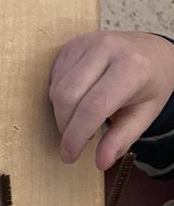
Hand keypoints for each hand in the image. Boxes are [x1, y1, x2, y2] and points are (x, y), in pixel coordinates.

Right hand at [49, 30, 173, 168]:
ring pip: (57, 89)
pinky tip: (76, 101)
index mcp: (131, 67)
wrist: (151, 51)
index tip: (69, 156)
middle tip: (74, 141)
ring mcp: (86, 43)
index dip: (76, 136)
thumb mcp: (144, 114)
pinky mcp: (71, 44)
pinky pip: (53, 78)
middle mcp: (107, 49)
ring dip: (61, 113)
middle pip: (67, 97)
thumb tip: (101, 163)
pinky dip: (59, 98)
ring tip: (80, 120)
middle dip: (65, 126)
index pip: (93, 107)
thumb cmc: (149, 84)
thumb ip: (122, 138)